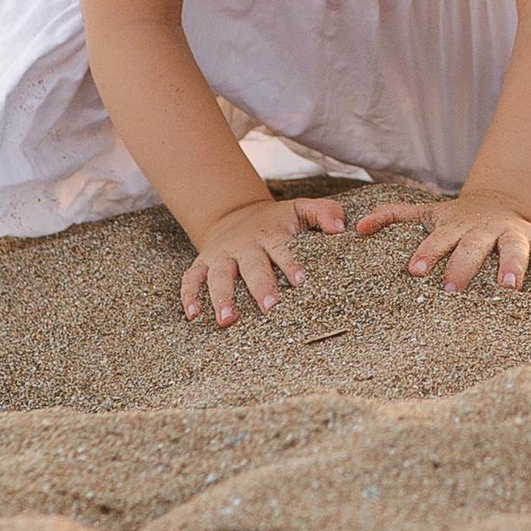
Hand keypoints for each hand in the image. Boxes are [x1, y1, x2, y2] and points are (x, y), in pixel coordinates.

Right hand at [183, 194, 345, 327]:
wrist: (235, 214)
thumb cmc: (276, 221)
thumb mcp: (300, 209)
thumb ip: (323, 212)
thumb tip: (340, 229)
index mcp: (269, 235)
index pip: (281, 249)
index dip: (290, 263)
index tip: (300, 279)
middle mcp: (244, 246)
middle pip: (252, 267)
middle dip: (260, 286)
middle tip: (270, 307)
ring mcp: (221, 256)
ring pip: (219, 276)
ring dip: (222, 297)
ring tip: (228, 320)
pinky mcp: (203, 264)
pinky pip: (191, 278)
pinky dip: (189, 295)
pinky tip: (193, 315)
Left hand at [355, 190, 530, 292]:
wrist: (500, 200)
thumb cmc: (456, 220)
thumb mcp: (426, 213)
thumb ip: (393, 217)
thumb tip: (357, 229)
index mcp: (454, 226)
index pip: (437, 240)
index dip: (427, 253)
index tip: (415, 271)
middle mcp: (483, 229)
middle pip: (472, 246)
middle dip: (463, 266)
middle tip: (453, 290)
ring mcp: (511, 233)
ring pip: (514, 247)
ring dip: (512, 265)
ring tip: (509, 288)